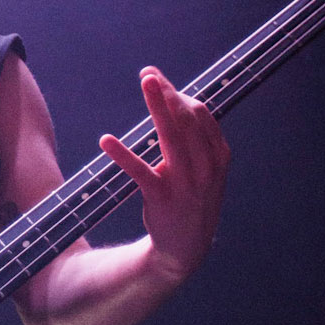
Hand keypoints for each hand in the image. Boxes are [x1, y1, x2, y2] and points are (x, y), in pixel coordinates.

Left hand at [99, 67, 229, 281]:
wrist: (185, 249)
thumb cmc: (192, 200)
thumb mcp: (204, 169)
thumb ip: (194, 138)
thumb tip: (174, 99)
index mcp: (218, 156)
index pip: (200, 115)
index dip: (178, 93)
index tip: (157, 79)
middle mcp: (206, 167)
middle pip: (186, 120)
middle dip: (167, 94)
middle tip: (148, 74)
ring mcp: (185, 183)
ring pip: (170, 137)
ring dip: (156, 107)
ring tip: (144, 83)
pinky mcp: (161, 199)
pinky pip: (141, 172)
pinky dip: (123, 155)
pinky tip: (106, 140)